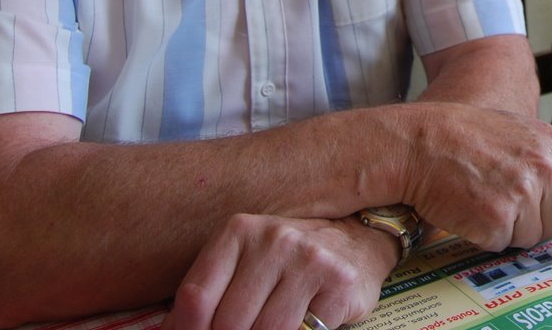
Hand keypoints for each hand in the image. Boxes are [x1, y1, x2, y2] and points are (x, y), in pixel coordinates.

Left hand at [162, 214, 394, 329]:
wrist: (356, 243)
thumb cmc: (286, 264)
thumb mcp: (242, 265)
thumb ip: (209, 295)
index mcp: (238, 231)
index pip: (195, 298)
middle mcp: (273, 239)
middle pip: (228, 322)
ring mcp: (308, 259)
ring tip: (268, 327)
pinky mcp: (338, 282)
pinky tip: (303, 322)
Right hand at [397, 104, 551, 251]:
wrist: (419, 143)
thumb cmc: (462, 137)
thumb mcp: (517, 135)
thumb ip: (550, 165)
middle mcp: (544, 168)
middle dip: (530, 221)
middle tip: (497, 196)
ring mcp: (522, 193)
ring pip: (529, 238)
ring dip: (506, 228)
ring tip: (480, 196)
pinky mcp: (497, 218)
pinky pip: (501, 244)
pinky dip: (483, 234)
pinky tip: (467, 207)